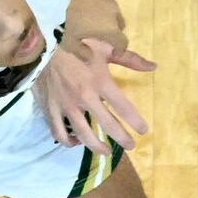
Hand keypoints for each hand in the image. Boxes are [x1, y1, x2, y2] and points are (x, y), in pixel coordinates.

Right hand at [33, 33, 156, 152]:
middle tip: (130, 146)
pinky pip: (59, 132)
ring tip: (106, 152)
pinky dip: (68, 141)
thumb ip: (131, 59)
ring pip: (83, 134)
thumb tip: (154, 67)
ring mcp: (66, 105)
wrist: (42, 45)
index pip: (123, 107)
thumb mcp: (105, 48)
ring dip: (97, 146)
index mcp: (100, 82)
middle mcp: (85, 97)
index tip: (143, 131)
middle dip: (122, 138)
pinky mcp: (50, 109)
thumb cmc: (76, 45)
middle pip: (107, 125)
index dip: (135, 121)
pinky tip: (76, 142)